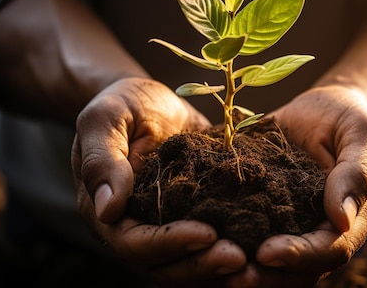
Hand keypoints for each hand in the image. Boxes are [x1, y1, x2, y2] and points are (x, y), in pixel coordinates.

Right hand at [71, 77, 246, 285]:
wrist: (150, 100)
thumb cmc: (122, 105)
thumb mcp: (105, 120)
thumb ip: (102, 160)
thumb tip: (108, 209)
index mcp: (109, 214)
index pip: (136, 243)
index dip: (170, 244)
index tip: (206, 234)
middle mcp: (139, 229)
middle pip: (168, 266)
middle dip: (202, 264)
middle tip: (239, 258)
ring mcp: (170, 227)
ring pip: (192, 263)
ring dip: (220, 266)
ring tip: (254, 259)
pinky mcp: (198, 216)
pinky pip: (213, 243)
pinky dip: (236, 245)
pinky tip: (263, 240)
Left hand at [228, 85, 366, 286]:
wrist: (326, 106)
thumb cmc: (350, 117)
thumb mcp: (362, 134)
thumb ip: (356, 172)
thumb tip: (342, 219)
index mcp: (356, 218)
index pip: (332, 250)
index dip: (300, 256)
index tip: (266, 253)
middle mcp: (324, 229)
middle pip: (300, 269)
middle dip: (267, 276)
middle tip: (231, 274)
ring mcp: (295, 223)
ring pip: (274, 262)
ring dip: (246, 268)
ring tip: (212, 261)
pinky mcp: (270, 211)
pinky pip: (253, 232)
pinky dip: (231, 240)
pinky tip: (202, 238)